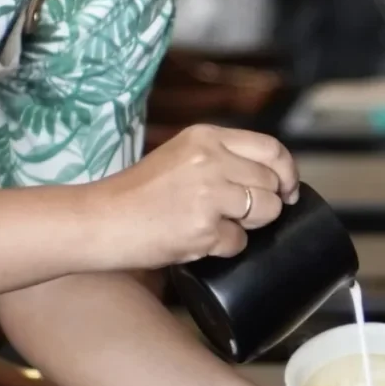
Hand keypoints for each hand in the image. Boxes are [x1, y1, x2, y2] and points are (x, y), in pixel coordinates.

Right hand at [92, 126, 296, 270]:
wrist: (97, 221)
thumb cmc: (134, 196)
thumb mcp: (179, 157)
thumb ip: (219, 159)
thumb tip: (269, 178)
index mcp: (206, 137)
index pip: (271, 149)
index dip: (287, 172)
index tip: (287, 189)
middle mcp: (211, 159)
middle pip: (272, 183)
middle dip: (267, 204)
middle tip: (240, 216)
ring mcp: (209, 193)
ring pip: (266, 212)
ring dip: (247, 227)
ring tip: (212, 225)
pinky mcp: (204, 228)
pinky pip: (239, 243)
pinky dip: (223, 248)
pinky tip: (195, 240)